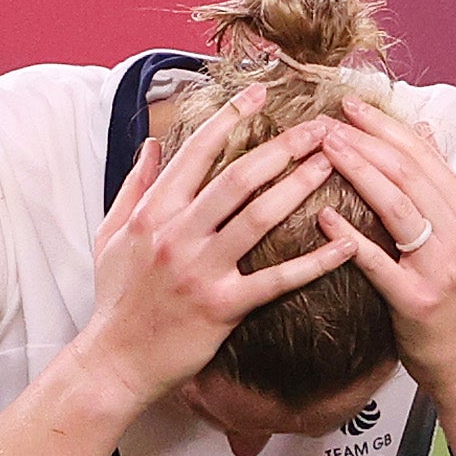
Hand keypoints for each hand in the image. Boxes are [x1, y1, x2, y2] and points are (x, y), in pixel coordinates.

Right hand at [77, 83, 357, 405]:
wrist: (115, 361)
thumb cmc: (115, 299)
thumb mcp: (110, 234)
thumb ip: (134, 186)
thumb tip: (150, 144)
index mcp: (154, 212)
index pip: (197, 152)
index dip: (231, 117)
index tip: (260, 94)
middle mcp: (178, 234)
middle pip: (239, 177)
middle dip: (283, 146)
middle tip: (320, 127)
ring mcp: (202, 270)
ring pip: (260, 216)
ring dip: (300, 185)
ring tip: (334, 163)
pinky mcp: (223, 307)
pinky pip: (277, 279)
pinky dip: (314, 261)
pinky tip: (345, 243)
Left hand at [316, 98, 455, 395]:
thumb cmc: (454, 295)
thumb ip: (438, 183)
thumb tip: (422, 128)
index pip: (424, 155)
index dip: (385, 126)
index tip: (350, 105)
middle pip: (408, 173)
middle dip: (365, 141)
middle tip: (326, 122)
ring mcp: (441, 267)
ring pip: (398, 206)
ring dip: (358, 172)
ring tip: (323, 150)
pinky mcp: (418, 301)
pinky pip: (378, 262)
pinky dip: (350, 236)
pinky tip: (323, 215)